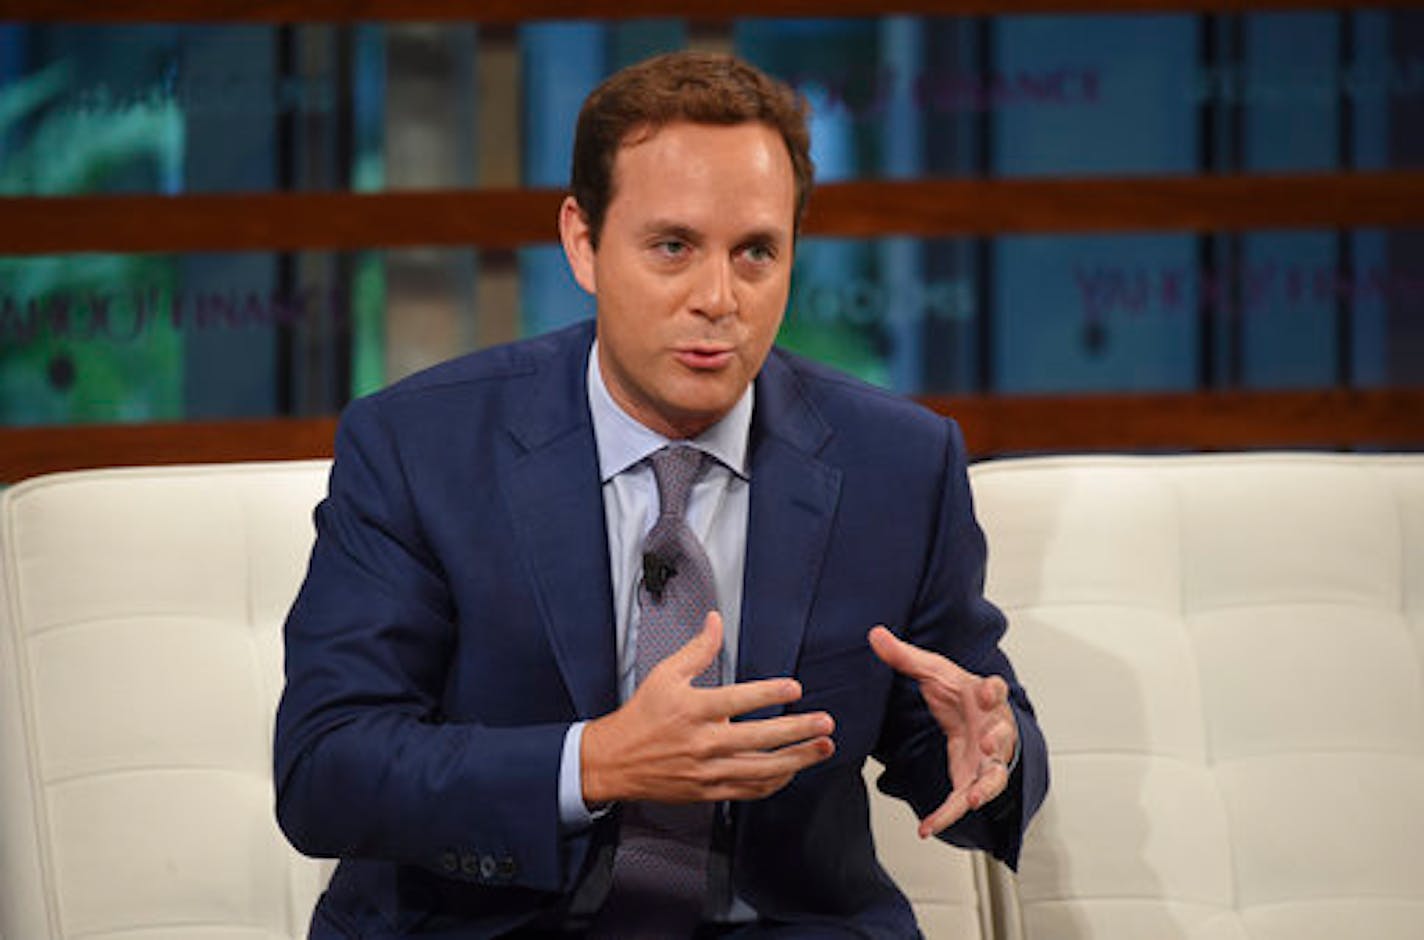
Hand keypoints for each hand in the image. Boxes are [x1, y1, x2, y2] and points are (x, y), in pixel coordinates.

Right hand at [581, 612, 835, 804]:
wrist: (614, 761)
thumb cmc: (642, 716)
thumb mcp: (665, 674)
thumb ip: (698, 649)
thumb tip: (716, 621)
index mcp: (693, 710)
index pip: (738, 700)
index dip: (769, 694)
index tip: (795, 688)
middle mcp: (703, 742)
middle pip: (759, 739)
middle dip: (797, 731)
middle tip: (825, 722)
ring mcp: (707, 771)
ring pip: (761, 769)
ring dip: (797, 760)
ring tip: (822, 748)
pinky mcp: (708, 791)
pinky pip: (749, 790)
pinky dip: (774, 782)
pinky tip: (792, 771)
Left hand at [868, 625, 1016, 837]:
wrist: (975, 716)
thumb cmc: (961, 693)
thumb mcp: (934, 672)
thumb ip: (905, 657)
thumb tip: (874, 634)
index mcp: (986, 697)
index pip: (995, 690)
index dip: (992, 692)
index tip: (985, 693)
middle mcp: (994, 728)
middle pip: (1003, 735)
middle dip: (997, 739)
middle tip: (987, 741)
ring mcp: (989, 758)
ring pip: (995, 775)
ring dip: (986, 787)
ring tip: (971, 799)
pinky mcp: (974, 780)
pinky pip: (963, 801)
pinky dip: (948, 815)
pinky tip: (928, 827)